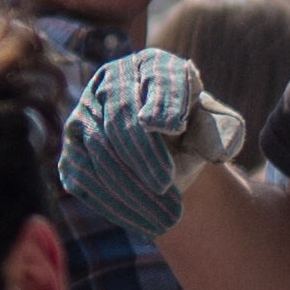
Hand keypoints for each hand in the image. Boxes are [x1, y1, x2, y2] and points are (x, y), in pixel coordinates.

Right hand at [54, 49, 245, 248]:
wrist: (168, 159)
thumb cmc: (195, 137)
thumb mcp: (216, 130)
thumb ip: (217, 129)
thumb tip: (190, 138)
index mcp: (151, 66)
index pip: (156, 79)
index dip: (163, 102)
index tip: (177, 128)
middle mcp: (109, 83)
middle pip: (120, 117)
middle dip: (143, 156)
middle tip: (167, 185)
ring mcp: (84, 115)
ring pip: (99, 151)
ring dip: (130, 187)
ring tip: (164, 218)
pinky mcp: (72, 149)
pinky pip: (83, 175)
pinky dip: (111, 201)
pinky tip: (140, 222)